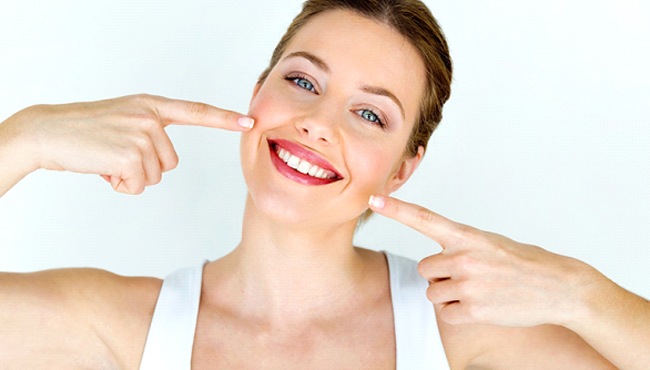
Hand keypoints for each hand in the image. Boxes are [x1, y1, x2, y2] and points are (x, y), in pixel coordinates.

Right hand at [11, 94, 253, 193]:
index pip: (195, 111)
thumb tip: (164, 162)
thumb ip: (150, 131)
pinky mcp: (130, 154)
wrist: (48, 132)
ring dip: (132, 177)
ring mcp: (141, 135)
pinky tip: (103, 169)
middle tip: (116, 154)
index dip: (223, 118)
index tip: (249, 121)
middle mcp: (150, 118)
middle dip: (145, 168)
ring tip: (107, 159)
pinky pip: (139, 186)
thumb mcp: (124, 120)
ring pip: (156, 176)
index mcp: (151, 106)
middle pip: (171, 163)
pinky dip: (121, 185)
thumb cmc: (85, 131)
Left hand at [368, 195, 596, 327]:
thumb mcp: (491, 243)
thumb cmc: (524, 263)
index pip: (424, 219)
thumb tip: (436, 261)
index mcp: (468, 236)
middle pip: (425, 268)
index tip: (374, 199)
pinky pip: (446, 313)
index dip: (397, 209)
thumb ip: (460, 246)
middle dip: (440, 275)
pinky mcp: (474, 310)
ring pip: (433, 292)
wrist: (559, 287)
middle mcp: (464, 258)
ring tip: (479, 290)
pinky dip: (459, 313)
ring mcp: (469, 284)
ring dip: (449, 295)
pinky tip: (482, 306)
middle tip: (469, 276)